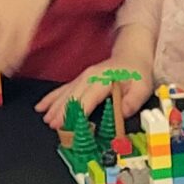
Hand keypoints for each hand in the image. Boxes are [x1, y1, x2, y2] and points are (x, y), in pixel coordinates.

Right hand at [37, 26, 155, 129]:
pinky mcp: (80, 80)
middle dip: (62, 112)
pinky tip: (41, 106)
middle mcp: (89, 77)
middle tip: (53, 126)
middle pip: (72, 96)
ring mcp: (83, 78)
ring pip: (65, 93)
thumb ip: (133, 101)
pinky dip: (51, 98)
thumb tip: (122, 113)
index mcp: (103, 79)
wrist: (132, 56)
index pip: (87, 98)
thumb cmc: (137, 73)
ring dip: (54, 107)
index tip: (69, 124)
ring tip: (47, 120)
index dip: (77, 112)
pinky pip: (63, 89)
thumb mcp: (142, 88)